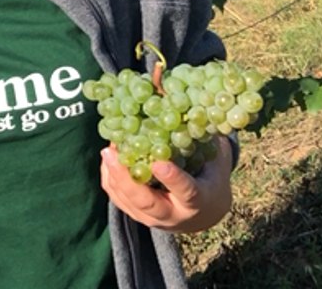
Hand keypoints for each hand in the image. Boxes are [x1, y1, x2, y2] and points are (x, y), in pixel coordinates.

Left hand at [99, 136, 232, 233]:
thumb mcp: (214, 160)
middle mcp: (174, 215)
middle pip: (146, 202)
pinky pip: (119, 200)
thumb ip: (201, 137)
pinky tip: (108, 159)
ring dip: (114, 176)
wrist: (202, 214)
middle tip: (112, 153)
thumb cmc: (209, 178)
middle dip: (127, 179)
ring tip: (108, 150)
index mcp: (198, 202)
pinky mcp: (137, 216)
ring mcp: (153, 219)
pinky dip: (111, 179)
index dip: (173, 179)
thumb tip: (184, 101)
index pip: (186, 191)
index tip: (159, 163)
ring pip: (128, 202)